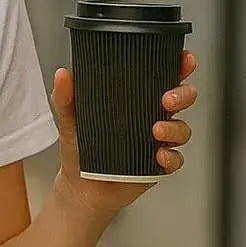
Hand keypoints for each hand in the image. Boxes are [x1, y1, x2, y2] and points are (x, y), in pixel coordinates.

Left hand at [50, 51, 198, 219]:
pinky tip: (159, 156)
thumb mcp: (70, 119)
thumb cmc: (79, 148)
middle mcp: (151, 117)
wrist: (79, 187)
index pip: (164, 76)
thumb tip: (62, 74)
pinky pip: (175, 159)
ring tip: (156, 131)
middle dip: (183, 94)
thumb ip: (65, 97)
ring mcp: (158, 141)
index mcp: (136, 99)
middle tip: (167, 99)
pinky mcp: (158, 165)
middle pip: (183, 98)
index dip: (180, 66)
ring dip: (175, 127)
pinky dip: (171, 157)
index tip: (184, 59)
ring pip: (182, 128)